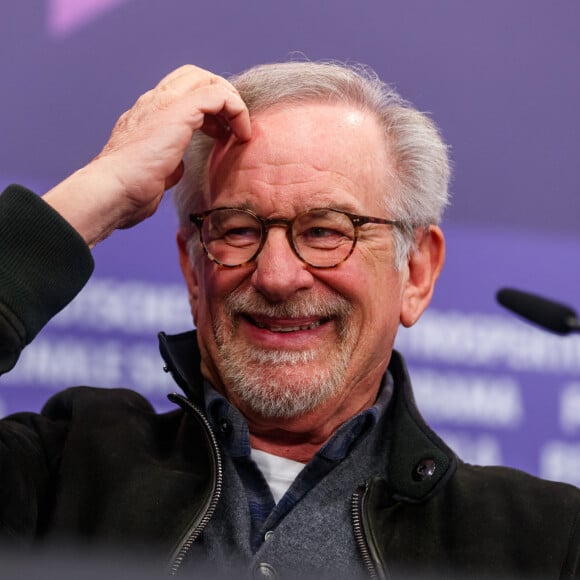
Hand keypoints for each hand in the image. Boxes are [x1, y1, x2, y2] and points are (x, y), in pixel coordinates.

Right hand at [43, 65, 250, 246]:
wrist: (112, 190)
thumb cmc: (128, 192)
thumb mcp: (153, 176)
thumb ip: (167, 167)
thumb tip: (177, 168)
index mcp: (146, 116)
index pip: (179, 93)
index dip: (206, 109)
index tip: (219, 134)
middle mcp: (153, 102)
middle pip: (195, 77)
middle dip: (221, 97)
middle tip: (232, 127)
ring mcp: (164, 103)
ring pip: (207, 80)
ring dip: (231, 103)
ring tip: (241, 131)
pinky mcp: (179, 111)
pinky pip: (218, 95)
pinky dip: (237, 111)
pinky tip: (242, 135)